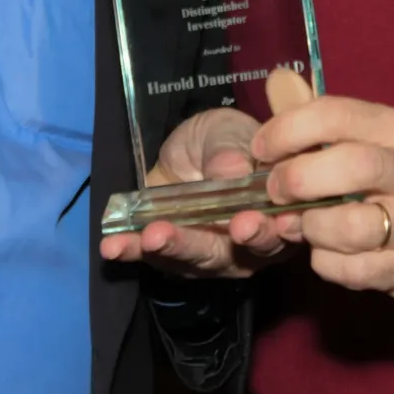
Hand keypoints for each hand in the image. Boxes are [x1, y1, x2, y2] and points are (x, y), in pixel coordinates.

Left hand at [97, 69, 314, 278]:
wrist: (195, 145)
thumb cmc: (227, 139)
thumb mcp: (228, 132)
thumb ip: (231, 152)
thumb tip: (233, 171)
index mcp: (278, 214)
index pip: (280, 231)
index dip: (267, 232)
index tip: (245, 225)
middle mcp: (250, 245)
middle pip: (230, 254)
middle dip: (196, 245)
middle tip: (168, 235)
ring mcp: (212, 254)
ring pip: (191, 261)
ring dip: (164, 251)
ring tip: (143, 238)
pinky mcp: (177, 254)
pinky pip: (155, 257)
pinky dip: (133, 251)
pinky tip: (114, 247)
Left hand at [253, 92, 393, 300]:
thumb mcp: (381, 133)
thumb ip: (326, 117)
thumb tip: (275, 83)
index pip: (335, 115)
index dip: (286, 130)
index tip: (261, 149)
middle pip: (348, 167)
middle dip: (298, 179)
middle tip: (275, 190)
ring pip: (350, 226)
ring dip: (312, 227)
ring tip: (303, 223)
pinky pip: (351, 269)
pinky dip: (325, 262)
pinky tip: (325, 251)